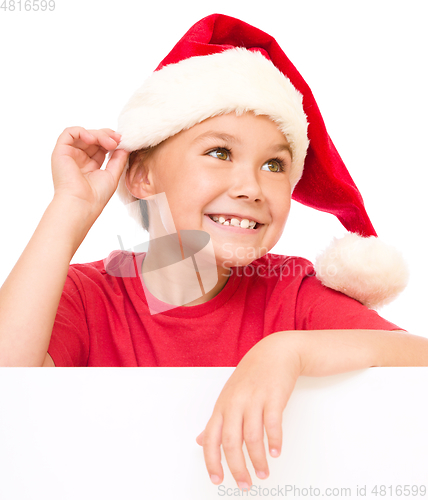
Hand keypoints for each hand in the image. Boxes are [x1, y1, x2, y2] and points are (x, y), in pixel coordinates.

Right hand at [51, 126, 129, 213]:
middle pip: (93, 139)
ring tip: (109, 143)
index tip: (122, 141)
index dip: (111, 141)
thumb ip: (118, 159)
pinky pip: (69, 133)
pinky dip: (82, 131)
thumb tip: (125, 146)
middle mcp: (79, 159)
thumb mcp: (112, 174)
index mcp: (90, 166)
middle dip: (106, 136)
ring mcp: (70, 155)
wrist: (82, 204)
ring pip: (83, 134)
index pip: (100, 147)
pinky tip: (92, 139)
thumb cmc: (95, 196)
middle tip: (117, 140)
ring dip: (98, 134)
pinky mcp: (60, 152)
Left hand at [196, 333, 301, 490]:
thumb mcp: (229, 396)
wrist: (275, 352)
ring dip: (258, 459)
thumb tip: (200, 440)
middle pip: (232, 442)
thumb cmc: (252, 375)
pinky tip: (276, 452)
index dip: (212, 461)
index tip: (217, 479)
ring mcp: (254, 399)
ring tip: (263, 472)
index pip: (211, 437)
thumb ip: (216, 420)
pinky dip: (274, 441)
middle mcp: (235, 403)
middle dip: (237, 468)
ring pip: (253, 436)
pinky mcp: (274, 396)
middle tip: (245, 483)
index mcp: (222, 405)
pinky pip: (272, 423)